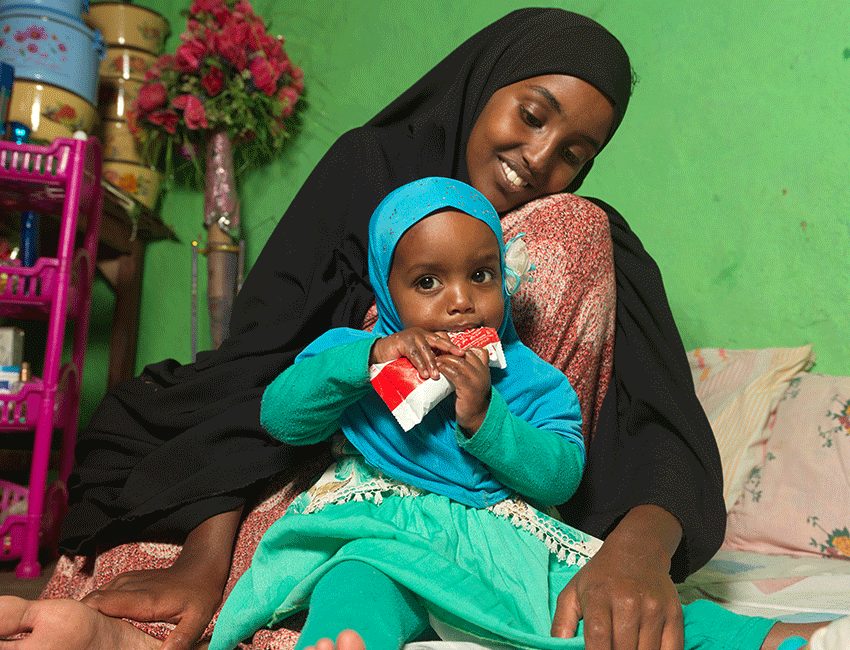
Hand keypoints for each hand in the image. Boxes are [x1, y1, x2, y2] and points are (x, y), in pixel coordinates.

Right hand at [81, 508, 241, 649]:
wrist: (201, 568)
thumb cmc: (200, 595)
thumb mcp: (198, 619)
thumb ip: (182, 638)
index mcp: (143, 599)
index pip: (100, 603)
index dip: (85, 619)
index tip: (82, 637)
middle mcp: (129, 586)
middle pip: (91, 601)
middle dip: (83, 620)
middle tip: (84, 641)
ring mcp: (126, 581)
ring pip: (94, 597)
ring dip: (89, 615)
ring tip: (92, 635)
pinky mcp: (125, 581)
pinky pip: (102, 595)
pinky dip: (97, 609)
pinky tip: (103, 624)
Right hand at [370, 328, 461, 379]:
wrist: (380, 354)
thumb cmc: (400, 357)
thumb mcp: (418, 358)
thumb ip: (430, 360)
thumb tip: (446, 372)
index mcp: (427, 336)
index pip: (444, 339)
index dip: (453, 346)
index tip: (465, 355)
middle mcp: (421, 334)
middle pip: (439, 340)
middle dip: (450, 348)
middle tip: (461, 356)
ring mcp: (411, 336)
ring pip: (426, 349)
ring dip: (432, 363)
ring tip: (436, 375)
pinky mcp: (402, 341)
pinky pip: (414, 354)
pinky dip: (419, 364)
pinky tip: (424, 374)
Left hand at [435, 347, 490, 433]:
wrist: (476, 417)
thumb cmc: (470, 399)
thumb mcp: (472, 381)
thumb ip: (467, 370)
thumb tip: (452, 359)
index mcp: (484, 369)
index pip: (477, 351)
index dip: (462, 348)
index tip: (449, 349)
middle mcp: (483, 372)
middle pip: (466, 354)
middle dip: (451, 351)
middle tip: (438, 352)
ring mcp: (477, 380)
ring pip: (460, 362)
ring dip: (445, 359)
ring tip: (435, 360)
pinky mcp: (468, 389)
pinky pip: (455, 374)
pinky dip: (445, 369)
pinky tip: (438, 368)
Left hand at [552, 506, 684, 649]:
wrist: (637, 551)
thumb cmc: (600, 577)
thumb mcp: (573, 592)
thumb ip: (562, 624)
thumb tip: (556, 649)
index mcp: (599, 596)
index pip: (598, 637)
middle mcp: (628, 601)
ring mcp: (654, 609)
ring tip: (624, 649)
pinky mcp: (674, 615)